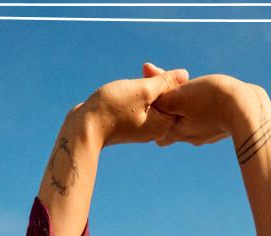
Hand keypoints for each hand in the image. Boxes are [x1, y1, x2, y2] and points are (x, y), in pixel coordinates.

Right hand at [75, 66, 190, 147]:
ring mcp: (143, 129)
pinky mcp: (131, 126)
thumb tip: (185, 75)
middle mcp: (156, 131)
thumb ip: (165, 83)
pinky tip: (124, 90)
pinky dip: (135, 95)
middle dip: (155, 81)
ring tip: (129, 82)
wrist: (84, 128)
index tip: (150, 73)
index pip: (177, 98)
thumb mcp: (143, 90)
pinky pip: (140, 106)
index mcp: (163, 125)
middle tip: (142, 70)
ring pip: (151, 101)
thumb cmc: (113, 108)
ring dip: (144, 85)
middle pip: (165, 99)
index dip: (166, 80)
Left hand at [145, 68, 258, 147]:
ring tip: (192, 92)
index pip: (157, 135)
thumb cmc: (211, 101)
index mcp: (178, 132)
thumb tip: (146, 74)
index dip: (155, 119)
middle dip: (171, 114)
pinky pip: (207, 120)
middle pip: (174, 128)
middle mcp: (192, 138)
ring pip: (191, 123)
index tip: (156, 102)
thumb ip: (161, 90)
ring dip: (189, 110)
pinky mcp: (222, 128)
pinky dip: (204, 110)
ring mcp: (208, 135)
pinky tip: (210, 98)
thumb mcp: (181, 95)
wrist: (247, 109)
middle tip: (173, 94)